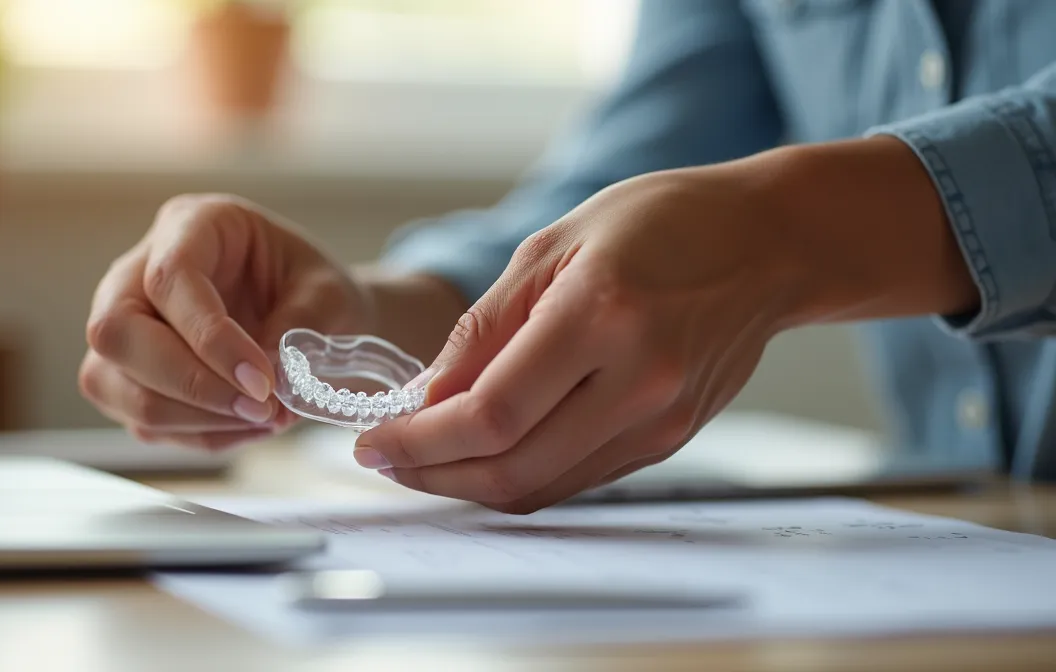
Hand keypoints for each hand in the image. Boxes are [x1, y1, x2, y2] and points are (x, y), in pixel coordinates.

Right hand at [79, 195, 372, 448]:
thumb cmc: (313, 289)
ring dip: (190, 417)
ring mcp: (126, 329)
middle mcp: (138, 273)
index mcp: (190, 225)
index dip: (209, 337)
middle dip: (188, 383)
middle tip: (260, 407)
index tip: (262, 380)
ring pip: (109, 383)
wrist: (315, 315)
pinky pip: (142, 421)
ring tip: (262, 419)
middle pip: (115, 330)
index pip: (169, 278)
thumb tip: (268, 382)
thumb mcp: (329, 293)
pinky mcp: (129, 380)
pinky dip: (198, 434)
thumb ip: (300, 329)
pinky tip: (248, 425)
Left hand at [354, 137, 975, 512]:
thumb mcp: (553, 245)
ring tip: (425, 460)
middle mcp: (639, 380)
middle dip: (434, 474)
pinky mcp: (672, 440)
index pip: (491, 412)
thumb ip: (483, 329)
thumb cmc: (661, 224)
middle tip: (387, 461)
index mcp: (602, 315)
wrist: (768, 244)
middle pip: (513, 466)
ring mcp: (662, 420)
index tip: (373, 443)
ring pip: (544, 487)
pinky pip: (578, 478)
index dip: (420, 442)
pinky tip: (486, 453)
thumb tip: (425, 399)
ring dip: (471, 484)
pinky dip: (522, 475)